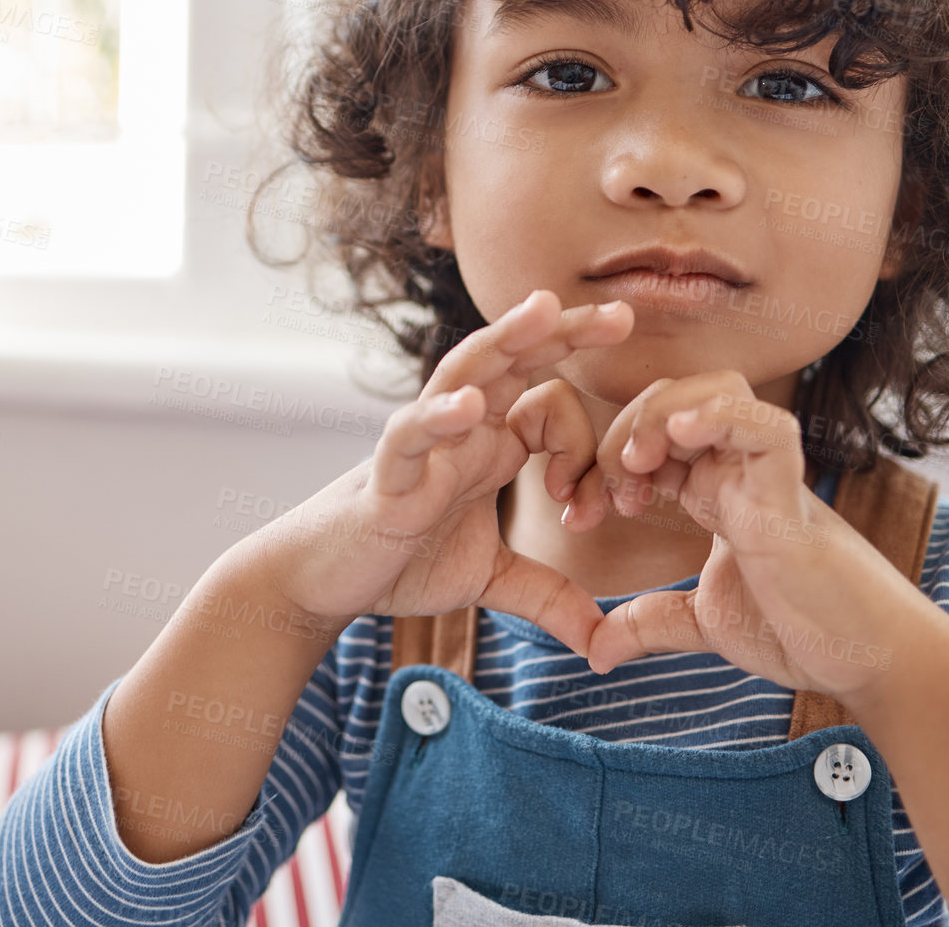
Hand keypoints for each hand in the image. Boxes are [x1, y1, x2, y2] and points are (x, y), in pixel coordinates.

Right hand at [246, 289, 634, 658]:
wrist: (324, 583)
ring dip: (506, 338)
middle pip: (516, 360)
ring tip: (545, 308)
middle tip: (624, 314)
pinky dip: (438, 418)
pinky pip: (411, 435)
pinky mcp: (387, 475)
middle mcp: (463, 429)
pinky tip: (468, 407)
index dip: (586, 442)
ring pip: (465, 372)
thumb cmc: (401, 561)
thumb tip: (602, 641)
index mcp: (492, 442)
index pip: (551, 401)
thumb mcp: (490, 580)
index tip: (593, 504)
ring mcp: (426, 443)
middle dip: (567, 332)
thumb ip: (547, 597)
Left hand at [556, 371, 911, 701]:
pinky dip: (721, 417)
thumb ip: (652, 623)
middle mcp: (740, 469)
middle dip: (623, 429)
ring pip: (719, 389)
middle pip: (676, 396)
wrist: (869, 663)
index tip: (577, 512)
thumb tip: (593, 649)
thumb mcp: (706, 625)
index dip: (604, 458)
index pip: (652, 434)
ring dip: (664, 411)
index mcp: (716, 489)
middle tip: (600, 494)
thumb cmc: (804, 632)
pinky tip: (682, 434)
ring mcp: (768, 475)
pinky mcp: (793, 496)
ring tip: (639, 461)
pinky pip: (766, 428)